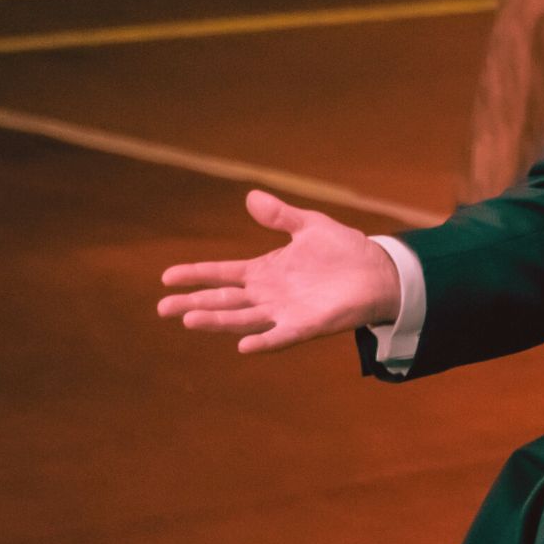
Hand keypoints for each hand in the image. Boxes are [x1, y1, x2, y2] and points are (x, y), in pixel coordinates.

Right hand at [156, 190, 401, 354]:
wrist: (380, 271)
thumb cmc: (345, 250)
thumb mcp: (309, 226)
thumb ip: (280, 216)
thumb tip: (251, 197)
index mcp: (265, 270)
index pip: (222, 274)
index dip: (196, 274)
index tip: (167, 277)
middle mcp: (268, 294)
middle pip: (223, 300)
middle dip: (194, 303)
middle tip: (162, 307)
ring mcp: (285, 312)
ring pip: (243, 319)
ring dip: (217, 321)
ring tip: (189, 319)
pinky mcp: (306, 326)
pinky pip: (280, 336)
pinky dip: (263, 341)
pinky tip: (243, 346)